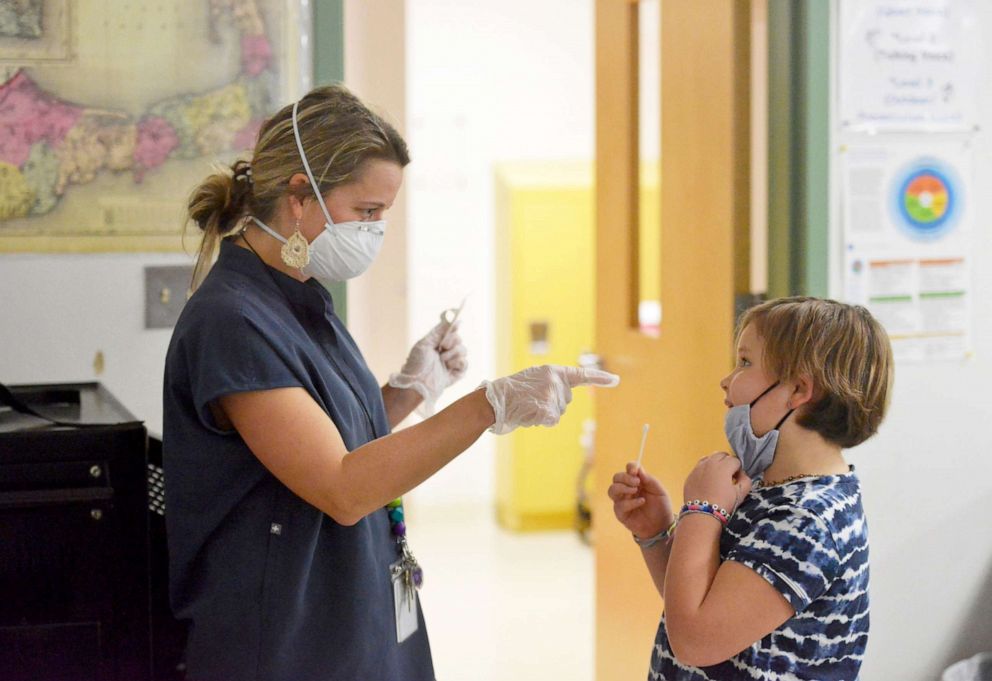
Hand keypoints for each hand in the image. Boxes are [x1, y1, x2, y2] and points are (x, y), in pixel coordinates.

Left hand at [388, 317, 467, 416]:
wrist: (417, 383)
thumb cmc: (417, 364)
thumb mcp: (425, 342)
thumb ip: (439, 330)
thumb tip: (453, 319)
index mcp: (437, 344)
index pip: (451, 331)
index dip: (453, 328)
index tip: (455, 325)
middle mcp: (445, 352)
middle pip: (459, 339)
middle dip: (452, 342)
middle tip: (442, 347)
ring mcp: (452, 363)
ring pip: (463, 350)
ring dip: (453, 354)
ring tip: (442, 361)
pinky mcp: (457, 373)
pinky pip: (465, 363)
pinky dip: (458, 363)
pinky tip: (449, 367)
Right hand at [480, 365, 618, 434]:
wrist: (493, 401)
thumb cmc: (511, 393)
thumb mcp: (533, 381)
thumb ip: (551, 386)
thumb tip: (563, 403)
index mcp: (552, 371)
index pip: (580, 374)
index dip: (599, 378)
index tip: (616, 380)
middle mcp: (555, 380)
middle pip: (566, 402)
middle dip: (552, 406)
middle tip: (531, 402)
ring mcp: (551, 394)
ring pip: (559, 413)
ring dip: (545, 415)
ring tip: (527, 406)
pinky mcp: (547, 407)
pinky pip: (551, 420)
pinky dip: (541, 421)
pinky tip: (529, 414)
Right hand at [609, 462, 674, 540]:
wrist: (662, 526)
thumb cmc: (661, 507)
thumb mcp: (659, 490)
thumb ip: (649, 479)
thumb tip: (638, 469)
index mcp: (636, 481)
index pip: (628, 469)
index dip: (630, 467)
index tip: (635, 470)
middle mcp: (626, 490)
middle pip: (616, 477)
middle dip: (625, 478)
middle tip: (637, 483)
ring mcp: (622, 501)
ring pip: (612, 490)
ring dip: (622, 488)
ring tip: (635, 491)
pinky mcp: (621, 513)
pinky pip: (619, 505)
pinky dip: (630, 502)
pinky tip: (641, 502)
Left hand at [682, 452, 751, 512]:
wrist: (702, 515)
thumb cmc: (723, 504)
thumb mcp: (741, 493)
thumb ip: (746, 480)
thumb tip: (741, 474)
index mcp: (723, 466)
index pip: (735, 460)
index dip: (738, 470)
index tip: (736, 479)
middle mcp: (709, 463)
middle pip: (721, 455)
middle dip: (727, 463)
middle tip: (728, 476)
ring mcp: (697, 468)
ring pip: (709, 458)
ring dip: (715, 464)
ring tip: (717, 477)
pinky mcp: (690, 475)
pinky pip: (699, 467)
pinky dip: (705, 471)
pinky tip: (707, 482)